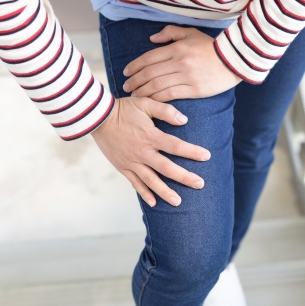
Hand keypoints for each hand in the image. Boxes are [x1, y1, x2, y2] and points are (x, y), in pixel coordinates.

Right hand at [91, 97, 210, 206]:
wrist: (97, 118)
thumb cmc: (124, 108)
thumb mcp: (145, 103)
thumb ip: (165, 110)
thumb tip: (184, 120)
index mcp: (150, 136)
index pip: (176, 146)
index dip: (192, 152)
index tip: (207, 156)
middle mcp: (142, 152)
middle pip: (167, 168)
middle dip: (184, 177)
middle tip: (200, 184)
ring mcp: (132, 162)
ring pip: (151, 180)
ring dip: (165, 192)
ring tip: (178, 202)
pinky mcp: (123, 167)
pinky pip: (135, 183)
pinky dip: (144, 193)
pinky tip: (154, 202)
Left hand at [122, 25, 240, 101]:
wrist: (235, 59)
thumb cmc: (212, 46)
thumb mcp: (191, 33)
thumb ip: (170, 34)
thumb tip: (152, 39)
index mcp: (177, 48)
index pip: (149, 58)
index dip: (135, 66)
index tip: (126, 72)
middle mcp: (179, 62)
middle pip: (150, 73)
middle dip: (135, 81)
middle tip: (126, 86)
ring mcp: (186, 76)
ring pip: (157, 85)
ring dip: (143, 91)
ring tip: (134, 95)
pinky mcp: (194, 89)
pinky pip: (171, 95)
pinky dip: (157, 98)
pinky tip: (150, 101)